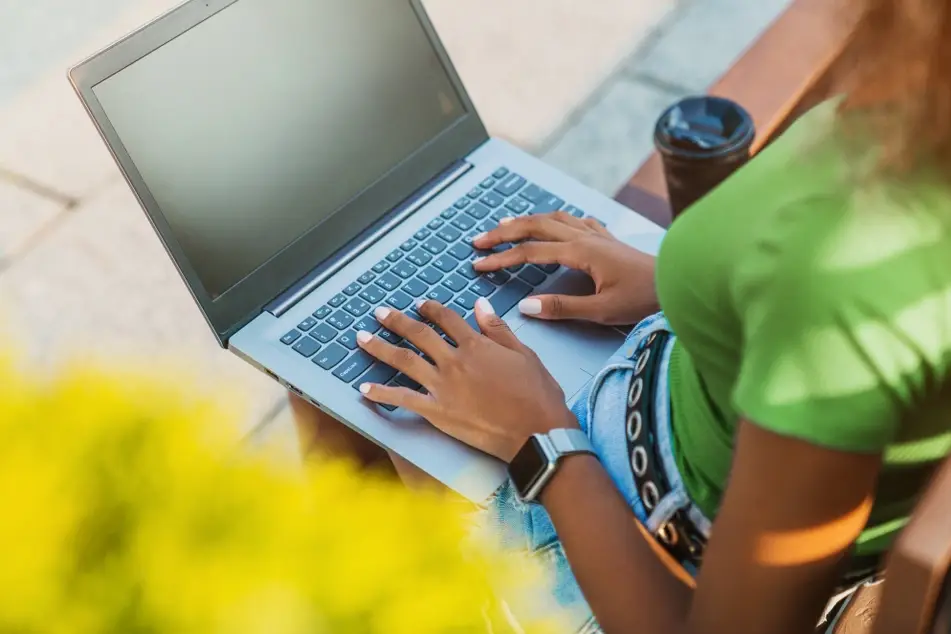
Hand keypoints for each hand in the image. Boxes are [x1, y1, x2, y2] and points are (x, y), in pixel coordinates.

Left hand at [354, 299, 576, 461]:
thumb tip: (480, 305)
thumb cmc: (537, 395)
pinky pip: (403, 399)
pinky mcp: (437, 412)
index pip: (447, 319)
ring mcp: (443, 386)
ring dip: (380, 347)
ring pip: (403, 360)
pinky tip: (364, 389)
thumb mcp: (524, 354)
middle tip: (380, 313)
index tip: (420, 304)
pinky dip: (381, 394)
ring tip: (361, 338)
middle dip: (397, 321)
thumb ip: (497, 329)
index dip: (432, 308)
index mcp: (476, 345)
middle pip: (419, 334)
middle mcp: (455, 361)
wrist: (537, 432)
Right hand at [472, 211, 658, 325]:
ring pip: (553, 218)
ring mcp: (597, 234)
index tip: (478, 265)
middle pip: (535, 227)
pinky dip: (555, 218)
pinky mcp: (607, 237)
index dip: (501, 259)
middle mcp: (585, 237)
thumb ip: (561, 308)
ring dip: (526, 220)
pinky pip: (574, 220)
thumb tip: (525, 306)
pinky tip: (554, 221)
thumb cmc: (644, 298)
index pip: (530, 253)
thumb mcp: (601, 310)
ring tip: (505, 224)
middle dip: (504, 232)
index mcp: (580, 253)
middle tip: (479, 240)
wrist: (678, 281)